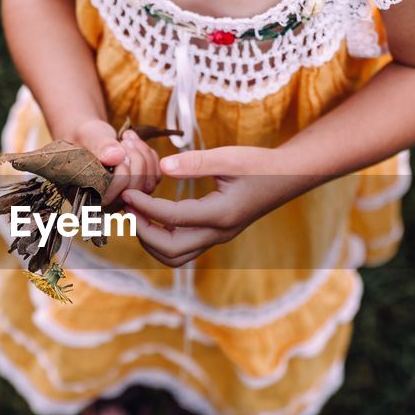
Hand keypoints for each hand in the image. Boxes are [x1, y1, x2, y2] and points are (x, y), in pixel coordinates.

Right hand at [67, 119, 161, 206]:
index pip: (113, 196)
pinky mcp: (139, 188)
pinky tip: (136, 142)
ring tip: (128, 137)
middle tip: (125, 139)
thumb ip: (100, 146)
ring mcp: (126, 197)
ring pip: (148, 184)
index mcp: (90, 197)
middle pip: (134, 191)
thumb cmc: (85, 137)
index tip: (118, 146)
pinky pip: (155, 176)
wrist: (91, 137)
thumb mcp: (88, 136)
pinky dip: (150, 156)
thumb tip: (116, 157)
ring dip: (144, 155)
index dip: (122, 171)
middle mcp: (109, 203)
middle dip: (136, 159)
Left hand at [121, 146, 302, 267]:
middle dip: (143, 232)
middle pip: (169, 251)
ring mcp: (218, 238)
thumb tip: (162, 167)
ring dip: (151, 241)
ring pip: (175, 257)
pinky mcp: (215, 235)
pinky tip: (153, 216)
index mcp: (221, 215)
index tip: (127, 192)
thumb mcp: (228, 157)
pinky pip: (183, 249)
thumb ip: (194, 162)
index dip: (144, 206)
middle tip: (129, 208)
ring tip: (138, 214)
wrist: (288, 178)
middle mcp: (219, 233)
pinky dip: (162, 239)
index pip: (171, 218)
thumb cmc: (259, 164)